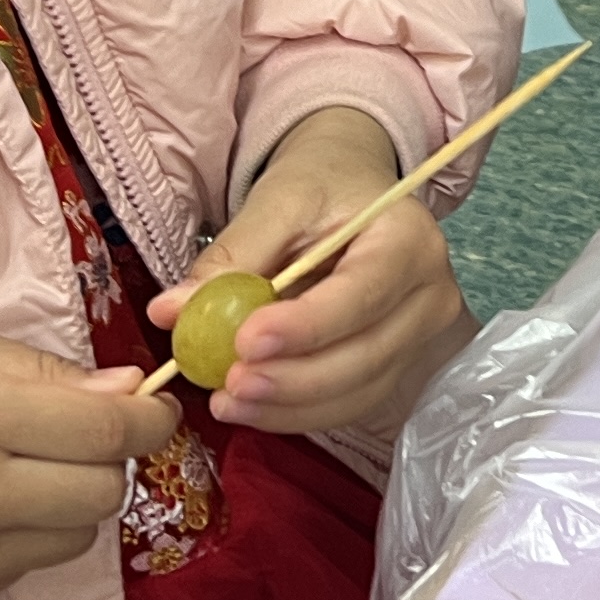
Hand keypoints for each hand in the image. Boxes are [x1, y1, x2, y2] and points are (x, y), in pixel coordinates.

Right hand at [0, 320, 174, 599]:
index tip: (153, 413)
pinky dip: (20, 539)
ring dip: (68, 505)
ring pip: (76, 539)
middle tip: (74, 441)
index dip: (149, 421)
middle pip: (105, 493)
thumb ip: (41, 370)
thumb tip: (128, 391)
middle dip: (105, 463)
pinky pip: (26, 568)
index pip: (109, 431)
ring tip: (18, 476)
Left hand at [152, 106, 471, 437]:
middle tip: (229, 385)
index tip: (245, 342)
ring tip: (227, 400)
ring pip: (357, 391)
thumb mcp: (276, 202)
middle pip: (366, 355)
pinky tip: (249, 405)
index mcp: (409, 240)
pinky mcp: (394, 367)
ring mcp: (417, 338)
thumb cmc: (321, 188)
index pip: (363, 294)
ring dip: (288, 405)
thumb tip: (171, 312)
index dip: (307, 326)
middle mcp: (428, 295)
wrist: (351, 194)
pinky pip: (347, 403)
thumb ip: (230, 259)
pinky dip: (295, 411)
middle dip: (292, 380)